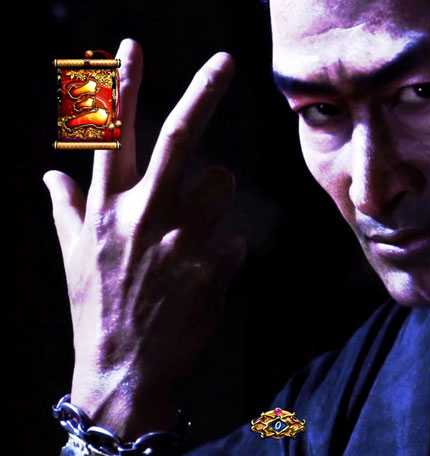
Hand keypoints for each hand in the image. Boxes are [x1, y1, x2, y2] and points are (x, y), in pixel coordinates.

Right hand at [43, 39, 243, 437]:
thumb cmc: (96, 309)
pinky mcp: (214, 265)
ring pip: (222, 184)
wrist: (126, 370)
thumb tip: (48, 175)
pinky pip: (235, 236)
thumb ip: (66, 210)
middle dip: (203, 91)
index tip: (132, 48)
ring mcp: (183, 239)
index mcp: (106, 209)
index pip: (112, 134)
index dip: (122, 87)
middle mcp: (144, 214)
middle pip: (178, 137)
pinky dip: (225, 246)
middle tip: (227, 62)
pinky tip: (203, 273)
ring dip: (217, 195)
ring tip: (198, 227)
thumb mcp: (72, 258)